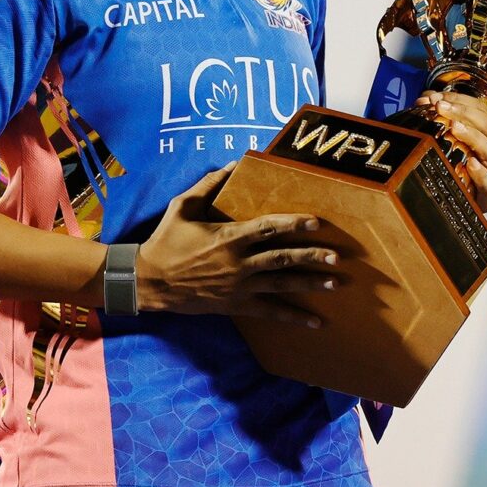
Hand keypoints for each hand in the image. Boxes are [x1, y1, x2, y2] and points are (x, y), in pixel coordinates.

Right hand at [136, 162, 337, 326]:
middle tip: (337, 257)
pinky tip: (315, 322)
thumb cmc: (166, 240)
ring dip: (310, 283)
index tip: (316, 222)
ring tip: (335, 283)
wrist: (149, 281)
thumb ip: (209, 184)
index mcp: (229, 237)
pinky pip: (270, 312)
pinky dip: (294, 317)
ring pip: (282, 284)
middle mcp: (239, 263)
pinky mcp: (236, 304)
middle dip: (312, 257)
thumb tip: (231, 164)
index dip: (294, 223)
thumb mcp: (183, 206)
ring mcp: (239, 286)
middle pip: (283, 258)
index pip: (269, 228)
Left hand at [413, 91, 486, 211]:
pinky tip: (471, 163)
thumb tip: (425, 98)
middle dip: (463, 113)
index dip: (461, 100)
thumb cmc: (460, 168)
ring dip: (472, 136)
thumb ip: (441, 117)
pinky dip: (481, 173)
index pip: (482, 110)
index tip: (438, 97)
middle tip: (441, 107)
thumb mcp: (452, 140)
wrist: (466, 204)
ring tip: (455, 127)